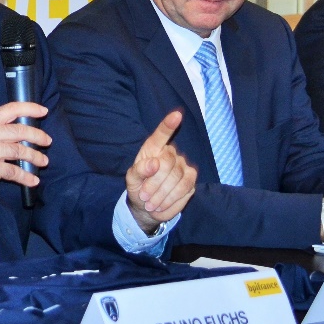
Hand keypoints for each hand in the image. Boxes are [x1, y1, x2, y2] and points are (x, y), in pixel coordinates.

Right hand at [0, 101, 51, 200]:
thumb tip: (26, 126)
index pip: (11, 109)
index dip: (30, 108)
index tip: (44, 111)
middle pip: (19, 130)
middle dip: (37, 136)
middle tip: (47, 141)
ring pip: (19, 150)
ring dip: (35, 156)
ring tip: (43, 161)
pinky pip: (14, 171)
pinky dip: (26, 176)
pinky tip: (33, 180)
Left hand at [125, 110, 197, 234]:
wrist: (148, 208)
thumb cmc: (139, 188)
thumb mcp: (132, 180)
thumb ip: (139, 170)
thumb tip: (153, 164)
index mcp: (153, 148)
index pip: (162, 133)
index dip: (169, 124)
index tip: (177, 115)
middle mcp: (171, 153)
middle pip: (167, 163)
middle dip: (154, 183)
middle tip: (144, 196)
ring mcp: (183, 166)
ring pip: (177, 177)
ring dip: (162, 194)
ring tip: (151, 204)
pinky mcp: (191, 181)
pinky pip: (185, 189)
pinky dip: (172, 200)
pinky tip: (161, 205)